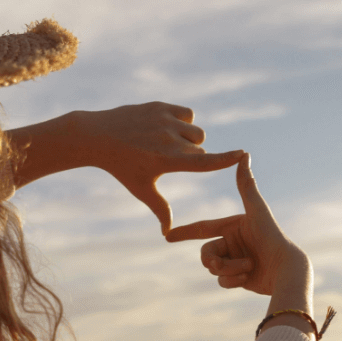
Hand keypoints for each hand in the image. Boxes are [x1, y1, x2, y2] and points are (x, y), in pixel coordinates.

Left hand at [75, 102, 242, 233]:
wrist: (98, 136)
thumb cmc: (121, 168)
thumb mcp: (141, 189)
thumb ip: (160, 209)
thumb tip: (168, 234)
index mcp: (167, 161)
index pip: (204, 162)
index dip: (225, 159)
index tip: (243, 154)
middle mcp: (168, 139)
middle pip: (201, 148)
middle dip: (192, 154)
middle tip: (167, 157)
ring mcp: (164, 120)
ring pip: (196, 131)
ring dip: (189, 138)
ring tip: (168, 142)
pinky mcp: (160, 106)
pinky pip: (188, 114)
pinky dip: (183, 121)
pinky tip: (166, 127)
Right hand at [166, 155, 308, 295]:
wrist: (286, 269)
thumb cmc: (273, 237)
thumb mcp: (256, 210)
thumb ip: (246, 185)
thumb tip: (244, 153)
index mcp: (232, 227)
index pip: (202, 228)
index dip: (185, 232)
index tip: (167, 236)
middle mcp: (233, 243)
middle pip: (206, 253)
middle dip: (214, 260)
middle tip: (218, 264)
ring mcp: (235, 261)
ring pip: (214, 269)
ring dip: (229, 269)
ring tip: (248, 267)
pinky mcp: (239, 278)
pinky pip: (223, 282)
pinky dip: (234, 280)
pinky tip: (249, 277)